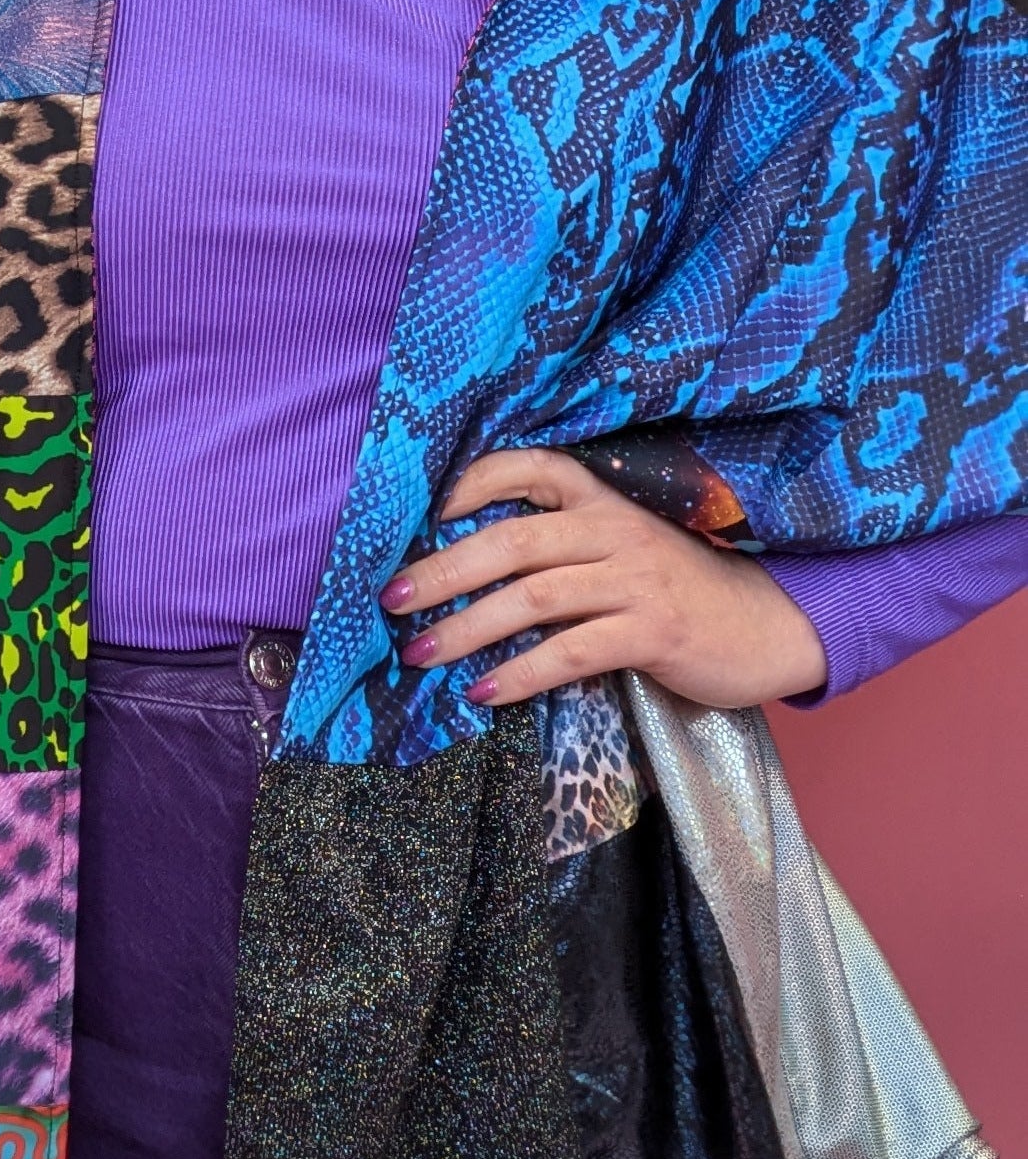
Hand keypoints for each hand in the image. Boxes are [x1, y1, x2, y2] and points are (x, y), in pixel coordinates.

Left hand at [378, 447, 828, 710]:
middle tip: (391, 598)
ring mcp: (635, 579)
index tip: (424, 512)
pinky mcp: (652, 631)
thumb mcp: (620, 547)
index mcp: (603, 499)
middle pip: (513, 539)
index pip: (531, 466)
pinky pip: (570, 651)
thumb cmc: (676, 587)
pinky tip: (482, 692)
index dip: (474, 481)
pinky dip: (519, 673)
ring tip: (420, 653)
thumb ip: (560, 544)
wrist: (765, 624)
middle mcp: (614, 529)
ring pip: (533, 597)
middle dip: (444, 569)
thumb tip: (465, 568)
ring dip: (467, 627)